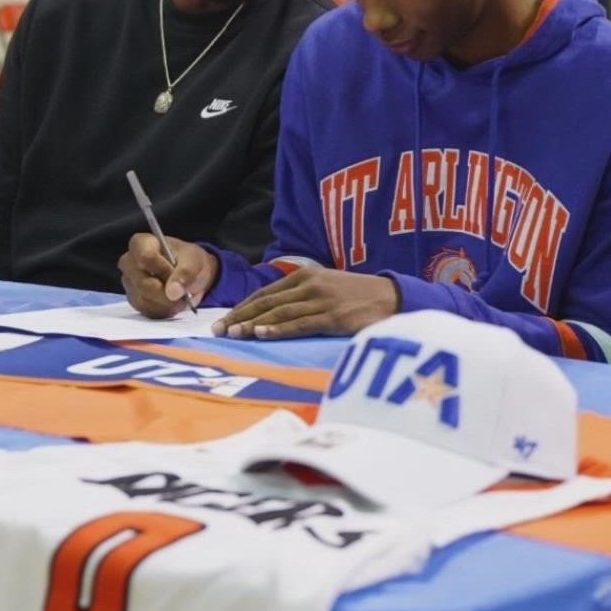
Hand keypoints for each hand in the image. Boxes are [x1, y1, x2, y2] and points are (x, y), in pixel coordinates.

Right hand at [119, 233, 218, 318]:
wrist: (191, 276)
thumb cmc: (189, 261)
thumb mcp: (194, 261)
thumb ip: (186, 273)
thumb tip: (172, 292)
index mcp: (141, 243)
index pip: (144, 257)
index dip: (162, 269)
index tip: (176, 273)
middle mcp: (129, 262)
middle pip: (142, 283)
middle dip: (166, 292)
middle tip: (183, 292)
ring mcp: (129, 283)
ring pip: (144, 299)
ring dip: (166, 303)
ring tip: (181, 298)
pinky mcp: (134, 300)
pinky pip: (146, 310)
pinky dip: (163, 310)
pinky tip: (172, 304)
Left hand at [214, 268, 397, 340]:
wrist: (391, 296)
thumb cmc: (356, 295)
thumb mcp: (326, 286)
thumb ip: (301, 295)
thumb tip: (272, 312)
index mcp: (304, 276)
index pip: (265, 293)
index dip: (242, 307)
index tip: (224, 320)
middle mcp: (309, 285)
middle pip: (266, 303)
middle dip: (240, 317)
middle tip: (219, 331)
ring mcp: (321, 301)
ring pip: (279, 313)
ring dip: (253, 325)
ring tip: (234, 334)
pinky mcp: (333, 317)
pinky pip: (300, 324)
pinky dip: (279, 329)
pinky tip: (262, 334)